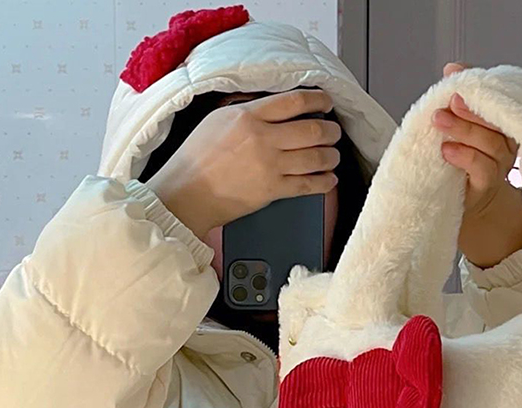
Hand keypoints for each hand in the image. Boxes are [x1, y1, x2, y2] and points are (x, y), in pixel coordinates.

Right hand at [146, 88, 341, 239]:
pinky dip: (324, 182)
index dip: (318, 99)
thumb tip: (272, 106)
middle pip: (312, 129)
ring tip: (333, 156)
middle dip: (330, 131)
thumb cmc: (195, 159)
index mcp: (247, 116)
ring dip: (331, 156)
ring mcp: (269, 165)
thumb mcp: (216, 120)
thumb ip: (246, 111)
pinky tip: (328, 180)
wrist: (186, 193)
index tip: (326, 102)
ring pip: (316, 157)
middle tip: (334, 133)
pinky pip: (308, 184)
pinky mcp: (272, 190)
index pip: (293, 101)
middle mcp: (262, 138)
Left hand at [433, 62, 521, 266]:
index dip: (479, 82)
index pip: (497, 97)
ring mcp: (500, 164)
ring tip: (440, 121)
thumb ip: (458, 102)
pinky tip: (447, 150)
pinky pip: (482, 168)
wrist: (469, 210)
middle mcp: (506, 142)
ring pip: (490, 142)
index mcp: (501, 125)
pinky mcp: (488, 186)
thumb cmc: (464, 166)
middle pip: (496, 119)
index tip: (454, 73)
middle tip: (448, 99)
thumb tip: (451, 69)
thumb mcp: (460, 130)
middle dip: (471, 107)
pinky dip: (465, 156)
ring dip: (464, 129)